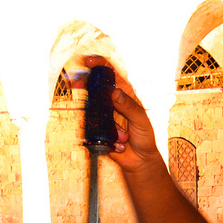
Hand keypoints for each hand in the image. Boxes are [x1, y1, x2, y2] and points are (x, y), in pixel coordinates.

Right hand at [73, 56, 161, 173]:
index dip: (100, 65)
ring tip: (124, 138)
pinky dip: (107, 137)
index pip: (112, 74)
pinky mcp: (99, 129)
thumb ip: (129, 107)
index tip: (88, 62)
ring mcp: (105, 115)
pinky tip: (119, 145)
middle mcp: (113, 102)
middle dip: (86, 85)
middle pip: (96, 88)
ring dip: (108, 126)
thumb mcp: (142, 120)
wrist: (140, 160)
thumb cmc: (145, 136)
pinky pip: (94, 129)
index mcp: (126, 94)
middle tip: (76, 83)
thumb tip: (115, 93)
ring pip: (93, 110)